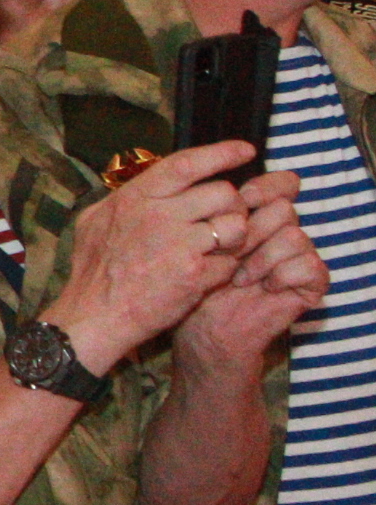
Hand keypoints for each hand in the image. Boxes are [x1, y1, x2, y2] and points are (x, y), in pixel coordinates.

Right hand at [51, 141, 267, 373]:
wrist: (94, 316)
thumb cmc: (93, 271)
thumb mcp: (94, 221)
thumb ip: (124, 199)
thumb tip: (147, 184)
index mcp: (135, 197)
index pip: (187, 163)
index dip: (222, 153)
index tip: (245, 151)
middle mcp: (158, 214)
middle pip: (223, 193)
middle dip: (232, 207)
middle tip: (224, 221)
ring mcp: (178, 244)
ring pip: (235, 226)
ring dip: (235, 237)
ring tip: (219, 249)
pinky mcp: (195, 274)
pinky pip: (230, 262)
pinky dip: (225, 269)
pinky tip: (207, 276)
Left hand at [174, 168, 327, 375]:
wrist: (203, 327)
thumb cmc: (193, 282)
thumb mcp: (196, 239)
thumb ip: (212, 209)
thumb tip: (222, 178)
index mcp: (260, 215)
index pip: (282, 184)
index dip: (265, 186)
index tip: (242, 197)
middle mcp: (283, 232)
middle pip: (284, 207)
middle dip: (252, 229)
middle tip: (229, 251)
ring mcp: (299, 257)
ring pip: (294, 234)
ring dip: (261, 256)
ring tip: (239, 277)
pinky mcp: (311, 284)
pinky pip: (309, 265)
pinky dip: (282, 275)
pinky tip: (261, 287)